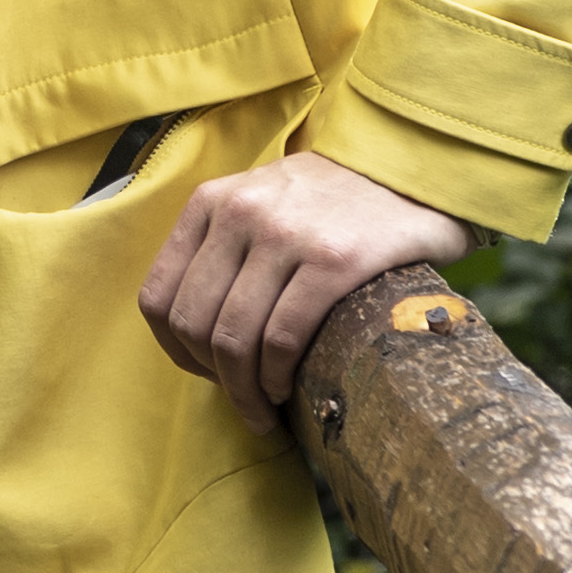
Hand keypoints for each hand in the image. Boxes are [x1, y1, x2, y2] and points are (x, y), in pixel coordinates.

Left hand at [138, 151, 472, 434]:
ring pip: (234, 337)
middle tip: (242, 402)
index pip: (158, 296)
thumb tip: (200, 332)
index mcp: (210, 203)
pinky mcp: (333, 259)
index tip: (205, 372)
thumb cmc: (333, 200)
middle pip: (194, 323)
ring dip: (244, 389)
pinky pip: (283, 336)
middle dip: (213, 377)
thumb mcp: (259, 201)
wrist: (412, 165)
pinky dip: (277, 375)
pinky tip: (287, 388)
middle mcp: (239, 213)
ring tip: (263, 407)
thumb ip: (223, 247)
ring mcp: (285, 235)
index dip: (175, 349)